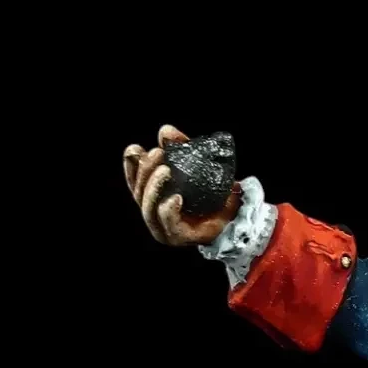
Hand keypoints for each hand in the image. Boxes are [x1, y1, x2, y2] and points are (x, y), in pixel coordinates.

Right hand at [123, 124, 241, 245]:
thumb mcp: (197, 165)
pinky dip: (168, 210)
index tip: (135, 149)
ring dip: (154, 188)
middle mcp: (154, 212)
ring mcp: (163, 227)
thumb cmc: (213, 193)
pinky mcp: (177, 237)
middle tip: (158, 153)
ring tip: (165, 170)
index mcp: (154, 196)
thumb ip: (181, 147)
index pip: (134, 181)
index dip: (131, 165)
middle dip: (145, 171)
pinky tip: (176, 197)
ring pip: (149, 208)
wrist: (237, 216)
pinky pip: (168, 223)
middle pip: (139, 192)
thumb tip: (166, 130)